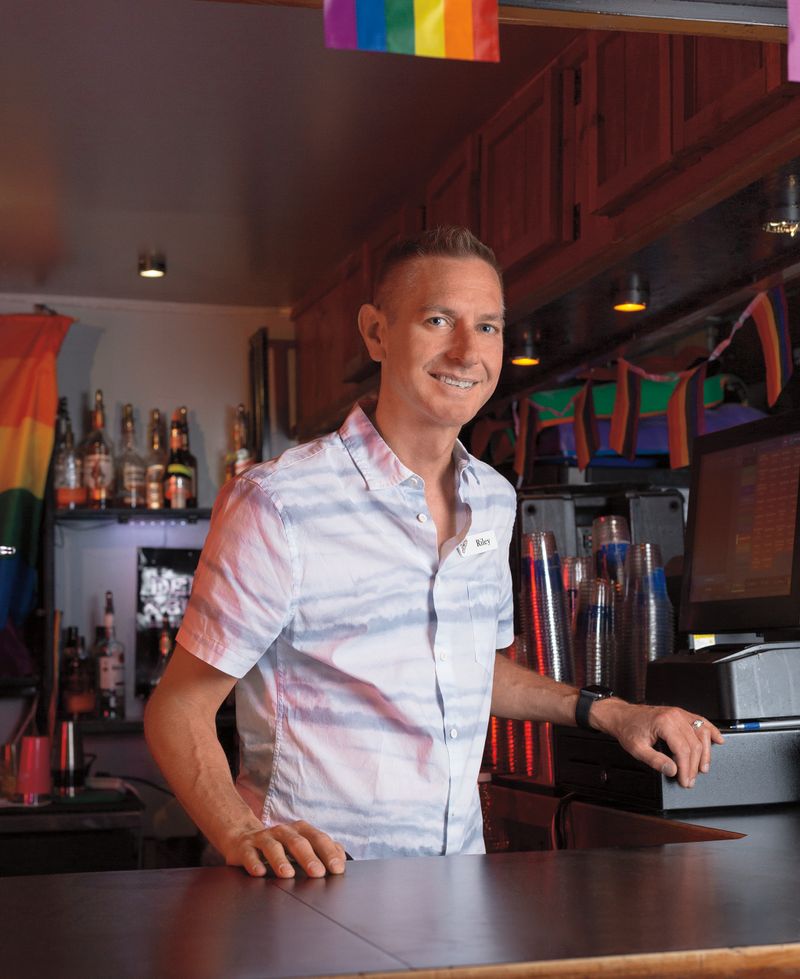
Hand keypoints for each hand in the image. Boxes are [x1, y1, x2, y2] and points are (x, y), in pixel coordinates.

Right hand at [225, 819, 346, 878]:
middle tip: (318, 873)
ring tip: (287, 874)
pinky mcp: (244, 848)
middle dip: (308, 858)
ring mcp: (262, 838)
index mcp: (300, 830)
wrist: (243, 837)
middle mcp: (282, 831)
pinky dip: (254, 863)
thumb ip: (322, 850)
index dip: (328, 853)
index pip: (318, 839)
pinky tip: (259, 872)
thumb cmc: (280, 845)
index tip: (337, 869)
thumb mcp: (301, 843)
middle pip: (297, 842)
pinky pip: (249, 854)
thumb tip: (341, 859)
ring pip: (272, 847)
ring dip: (280, 860)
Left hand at [591, 699, 724, 787]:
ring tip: (703, 768)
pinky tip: (717, 740)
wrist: (622, 716)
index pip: (683, 749)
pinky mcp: (681, 714)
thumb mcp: (637, 749)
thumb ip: (655, 761)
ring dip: (705, 753)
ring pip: (702, 733)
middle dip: (694, 765)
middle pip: (694, 744)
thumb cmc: (628, 729)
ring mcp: (679, 713)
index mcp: (664, 722)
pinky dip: (711, 731)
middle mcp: (674, 715)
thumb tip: (673, 771)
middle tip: (691, 780)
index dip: (686, 768)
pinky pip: (701, 721)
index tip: (685, 781)